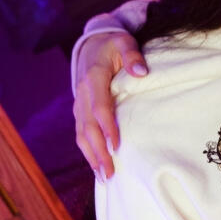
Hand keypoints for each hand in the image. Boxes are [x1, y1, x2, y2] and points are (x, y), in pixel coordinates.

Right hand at [73, 31, 147, 177]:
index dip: (107, 127)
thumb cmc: (113, 44)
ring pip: (81, 135)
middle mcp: (82, 94)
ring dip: (91, 157)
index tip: (117, 145)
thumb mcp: (124, 42)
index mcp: (93, 78)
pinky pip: (81, 134)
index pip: (100, 107)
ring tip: (105, 177)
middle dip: (98, 152)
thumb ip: (132, 55)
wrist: (91, 44)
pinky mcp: (79, 112)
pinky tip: (97, 167)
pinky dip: (87, 152)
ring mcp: (78, 105)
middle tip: (110, 173)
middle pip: (88, 127)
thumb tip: (141, 72)